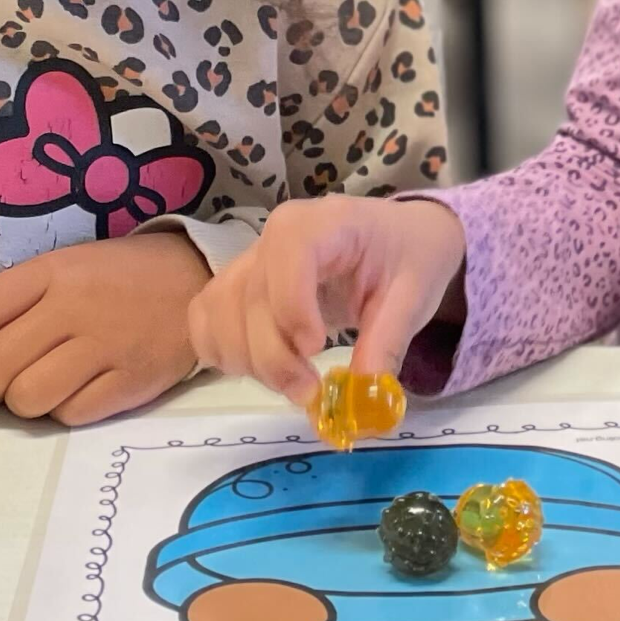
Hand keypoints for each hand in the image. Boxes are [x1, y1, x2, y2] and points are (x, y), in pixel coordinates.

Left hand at [0, 224, 205, 424]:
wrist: (194, 280)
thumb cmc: (115, 276)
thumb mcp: (62, 267)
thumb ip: (13, 300)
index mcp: (50, 273)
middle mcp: (74, 308)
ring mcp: (106, 348)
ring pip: (26, 399)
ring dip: (21, 401)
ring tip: (36, 386)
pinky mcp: (132, 383)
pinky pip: (70, 415)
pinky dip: (63, 410)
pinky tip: (74, 391)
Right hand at [187, 194, 466, 409]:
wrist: (398, 241)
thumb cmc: (408, 258)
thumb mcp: (414, 296)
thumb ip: (388, 342)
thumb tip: (363, 396)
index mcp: (323, 223)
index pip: (288, 255)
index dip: (292, 307)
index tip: (317, 349)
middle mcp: (274, 236)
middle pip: (249, 298)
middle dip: (274, 358)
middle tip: (312, 394)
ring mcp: (250, 260)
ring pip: (219, 313)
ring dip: (248, 362)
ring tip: (294, 383)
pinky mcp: (236, 285)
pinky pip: (205, 318)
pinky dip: (220, 351)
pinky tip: (257, 368)